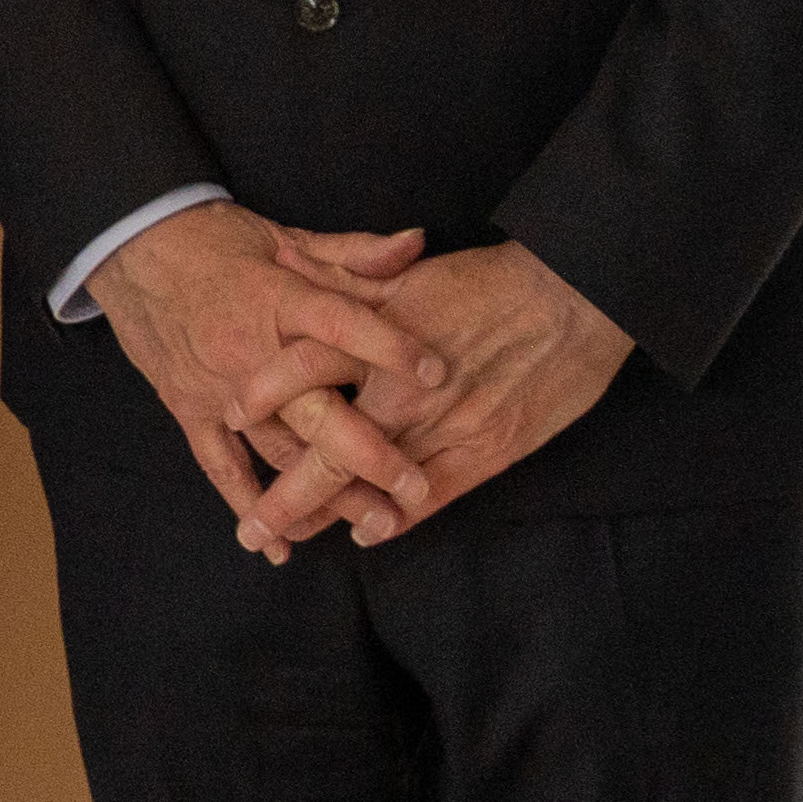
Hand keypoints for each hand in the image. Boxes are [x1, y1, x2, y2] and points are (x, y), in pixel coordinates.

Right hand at [88, 202, 440, 545]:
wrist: (131, 246)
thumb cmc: (216, 240)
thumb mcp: (286, 237)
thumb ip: (354, 252)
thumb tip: (417, 243)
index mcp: (279, 299)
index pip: (341, 325)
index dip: (389, 348)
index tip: (437, 374)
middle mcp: (251, 350)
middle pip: (314, 409)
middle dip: (368, 453)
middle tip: (414, 489)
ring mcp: (218, 388)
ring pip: (277, 450)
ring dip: (324, 492)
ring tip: (375, 522)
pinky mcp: (189, 408)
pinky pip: (220, 465)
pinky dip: (247, 504)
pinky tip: (280, 545)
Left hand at [244, 239, 633, 549]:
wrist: (574, 296)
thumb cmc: (491, 281)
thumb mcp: (407, 274)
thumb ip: (344, 278)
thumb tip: (282, 261)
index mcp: (377, 339)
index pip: (300, 371)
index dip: (261, 398)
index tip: (228, 419)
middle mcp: (401, 390)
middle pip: (326, 450)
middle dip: (285, 498)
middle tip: (251, 529)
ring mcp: (444, 427)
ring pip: (372, 485)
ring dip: (331, 516)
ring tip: (294, 540)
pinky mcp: (486, 451)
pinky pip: (431, 498)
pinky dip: (396, 519)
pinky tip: (371, 533)